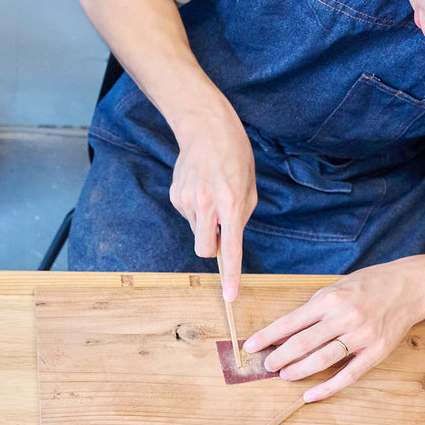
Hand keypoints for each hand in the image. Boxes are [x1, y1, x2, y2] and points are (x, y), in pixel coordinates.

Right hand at [167, 92, 256, 300]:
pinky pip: (187, 216)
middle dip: (212, 247)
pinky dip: (195, 210)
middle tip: (219, 228)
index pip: (231, 248)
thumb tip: (226, 242)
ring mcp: (187, 200)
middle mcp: (207, 204)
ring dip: (204, 223)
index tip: (230, 296)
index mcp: (232, 202)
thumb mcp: (249, 187)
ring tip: (211, 194)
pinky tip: (200, 188)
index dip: (231, 275)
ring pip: (196, 232)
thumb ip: (240, 217)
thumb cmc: (235, 156)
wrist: (206, 128)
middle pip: (205, 249)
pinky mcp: (175, 196)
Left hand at [244, 260, 424, 401]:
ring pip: (322, 360)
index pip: (290, 322)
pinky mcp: (376, 352)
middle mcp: (345, 317)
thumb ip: (313, 309)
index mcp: (330, 299)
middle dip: (280, 357)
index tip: (250, 347)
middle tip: (267, 366)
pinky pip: (348, 375)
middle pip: (303, 343)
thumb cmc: (369, 286)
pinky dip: (327, 388)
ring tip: (285, 376)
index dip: (267, 337)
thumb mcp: (337, 288)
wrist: (410, 286)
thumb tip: (284, 331)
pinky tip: (309, 395)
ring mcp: (362, 335)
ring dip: (298, 371)